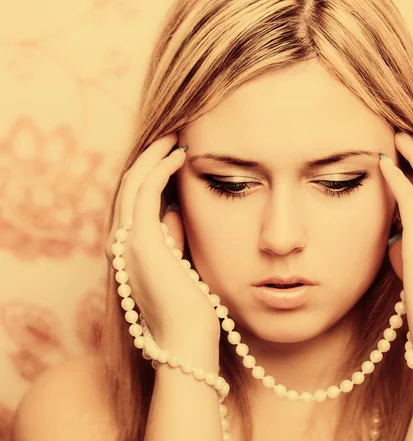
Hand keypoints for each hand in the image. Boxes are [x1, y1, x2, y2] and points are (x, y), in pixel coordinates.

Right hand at [104, 134, 220, 347]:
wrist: (187, 339)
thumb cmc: (189, 307)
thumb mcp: (177, 264)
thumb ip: (170, 237)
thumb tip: (171, 210)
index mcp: (128, 251)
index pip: (134, 201)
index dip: (150, 173)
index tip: (173, 155)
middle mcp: (120, 244)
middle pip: (129, 186)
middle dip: (150, 157)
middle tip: (172, 137)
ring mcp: (126, 242)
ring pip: (132, 183)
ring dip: (154, 157)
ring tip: (175, 138)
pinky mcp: (140, 241)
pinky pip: (145, 192)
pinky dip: (160, 169)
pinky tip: (179, 157)